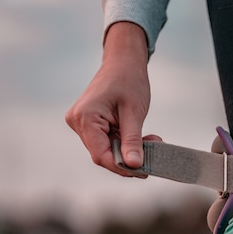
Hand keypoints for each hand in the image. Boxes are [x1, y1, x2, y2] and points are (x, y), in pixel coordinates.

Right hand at [65, 22, 160, 176]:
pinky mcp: (89, 123)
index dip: (121, 167)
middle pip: (103, 154)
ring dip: (129, 150)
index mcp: (85, 117)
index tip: (144, 172)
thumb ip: (132, 140)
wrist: (123, 61)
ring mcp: (81, 122)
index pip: (101, 155)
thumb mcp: (134, 112)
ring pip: (106, 149)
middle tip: (154, 154)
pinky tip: (143, 137)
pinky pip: (106, 140)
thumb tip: (134, 166)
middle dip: (128, 158)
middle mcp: (77, 121)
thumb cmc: (129, 80)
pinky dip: (125, 142)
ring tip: (152, 140)